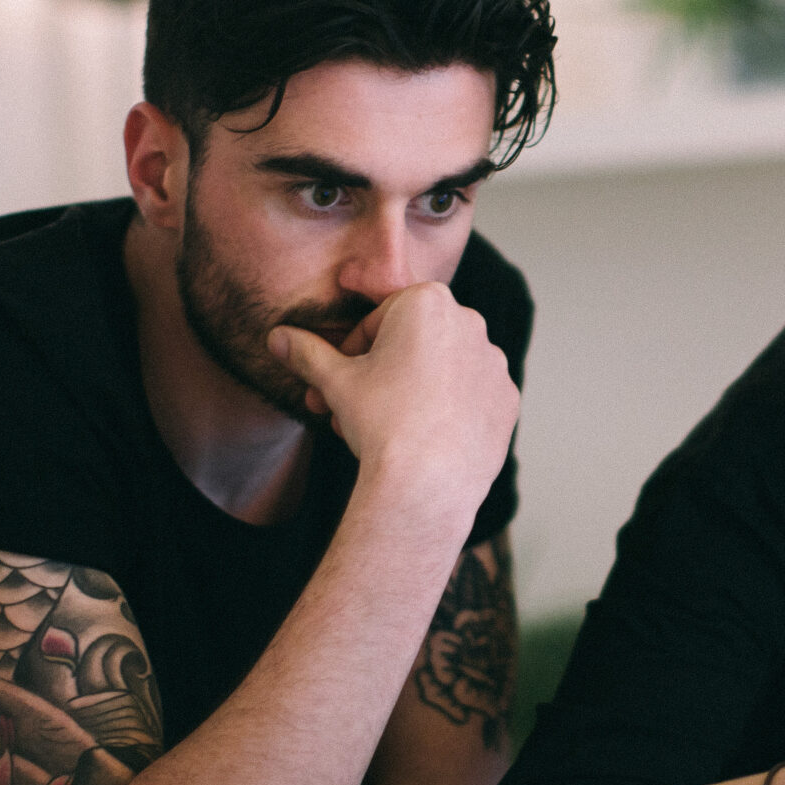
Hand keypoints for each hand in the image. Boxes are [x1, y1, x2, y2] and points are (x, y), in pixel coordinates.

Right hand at [268, 283, 519, 508]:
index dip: (351, 354)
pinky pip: (469, 398)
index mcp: (427, 302)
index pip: (377, 321)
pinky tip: (424, 440)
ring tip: (384, 430)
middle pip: (411, 345)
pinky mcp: (507, 399)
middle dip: (379, 375)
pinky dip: (447, 411)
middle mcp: (469, 323)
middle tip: (351, 411)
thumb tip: (277, 337)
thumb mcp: (334, 382)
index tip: (339, 384)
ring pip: (441, 371)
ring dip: (411, 392)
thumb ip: (307, 353)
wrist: (426, 482)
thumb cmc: (380, 422)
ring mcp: (493, 363)